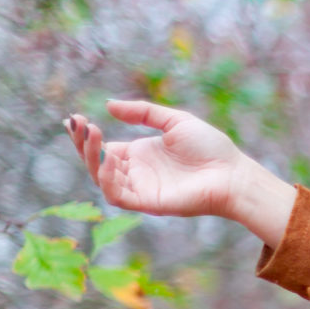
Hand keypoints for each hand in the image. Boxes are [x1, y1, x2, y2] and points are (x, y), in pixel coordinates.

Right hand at [61, 100, 295, 247]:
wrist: (233, 173)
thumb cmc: (211, 148)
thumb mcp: (175, 121)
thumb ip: (144, 113)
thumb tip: (108, 105)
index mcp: (140, 155)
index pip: (102, 148)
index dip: (86, 136)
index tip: (76, 118)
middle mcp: (136, 173)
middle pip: (96, 163)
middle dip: (83, 144)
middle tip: (79, 124)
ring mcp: (141, 188)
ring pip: (102, 179)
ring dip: (91, 158)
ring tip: (92, 134)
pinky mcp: (148, 203)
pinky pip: (118, 196)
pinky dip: (106, 179)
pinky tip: (107, 159)